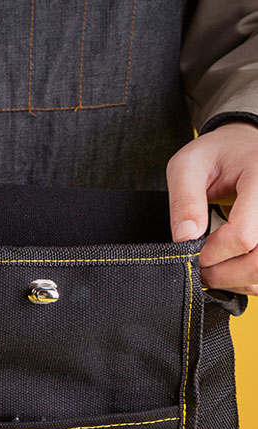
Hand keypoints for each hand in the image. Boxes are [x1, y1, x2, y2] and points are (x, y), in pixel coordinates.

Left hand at [167, 121, 257, 293]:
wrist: (241, 148)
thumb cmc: (215, 154)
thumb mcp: (187, 166)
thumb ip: (184, 201)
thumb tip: (185, 238)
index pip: (242, 236)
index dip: (211, 253)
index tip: (189, 250)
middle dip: (222, 274)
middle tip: (197, 268)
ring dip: (234, 280)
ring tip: (210, 267)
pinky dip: (245, 279)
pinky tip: (229, 266)